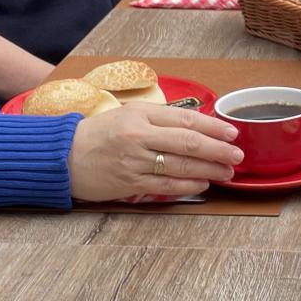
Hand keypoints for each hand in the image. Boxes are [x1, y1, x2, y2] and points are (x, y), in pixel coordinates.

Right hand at [68, 105, 241, 201]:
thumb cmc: (99, 134)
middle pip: (188, 142)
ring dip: (209, 169)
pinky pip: (166, 185)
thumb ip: (160, 119)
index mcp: (140, 115)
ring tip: (226, 171)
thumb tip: (196, 124)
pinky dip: (188, 185)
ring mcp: (134, 161)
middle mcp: (139, 136)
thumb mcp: (128, 115)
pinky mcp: (129, 183)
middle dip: (218, 149)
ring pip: (181, 166)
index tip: (232, 132)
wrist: (63, 156)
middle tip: (237, 154)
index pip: (186, 119)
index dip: (213, 126)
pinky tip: (203, 183)